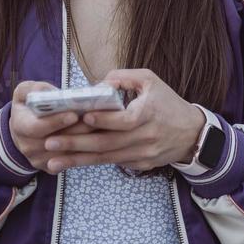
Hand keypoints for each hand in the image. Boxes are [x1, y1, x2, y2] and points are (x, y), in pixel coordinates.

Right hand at [8, 82, 93, 174]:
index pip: (36, 127)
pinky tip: (100, 139)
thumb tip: (50, 92)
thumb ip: (34, 89)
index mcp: (20, 125)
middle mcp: (27, 146)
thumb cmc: (29, 106)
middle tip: (98, 119)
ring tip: (103, 127)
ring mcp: (39, 159)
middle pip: (55, 142)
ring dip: (86, 141)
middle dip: (77, 130)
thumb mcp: (25, 92)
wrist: (25, 129)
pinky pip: (70, 162)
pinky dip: (86, 152)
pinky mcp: (50, 167)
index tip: (74, 114)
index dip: (55, 122)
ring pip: (66, 154)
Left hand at [39, 68, 205, 172]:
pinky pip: (113, 164)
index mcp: (149, 114)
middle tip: (50, 142)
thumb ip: (124, 77)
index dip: (102, 119)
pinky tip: (71, 163)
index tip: (81, 116)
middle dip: (76, 144)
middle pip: (107, 143)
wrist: (192, 134)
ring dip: (77, 160)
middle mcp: (145, 137)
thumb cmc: (168, 103)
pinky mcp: (140, 166)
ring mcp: (142, 154)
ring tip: (52, 160)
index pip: (123, 120)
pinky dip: (91, 163)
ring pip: (105, 158)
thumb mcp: (151, 81)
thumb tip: (98, 84)